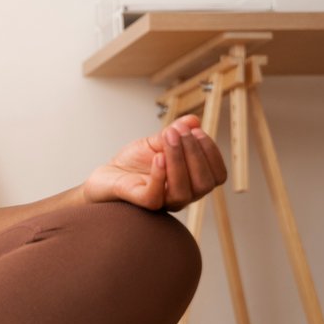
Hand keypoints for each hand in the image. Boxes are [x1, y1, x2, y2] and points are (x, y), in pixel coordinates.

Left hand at [83, 114, 226, 211]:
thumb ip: (176, 132)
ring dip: (178, 160)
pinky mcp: (143, 203)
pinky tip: (158, 157)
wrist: (107, 174)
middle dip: (195, 154)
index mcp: (192, 181)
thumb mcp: (157, 141)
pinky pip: (156, 196)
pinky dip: (160, 175)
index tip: (197, 132)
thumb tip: (193, 121)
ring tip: (168, 137)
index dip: (212, 154)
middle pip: (204, 184)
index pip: (217, 176)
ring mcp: (163, 201)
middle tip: (179, 132)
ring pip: (183, 191)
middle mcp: (182, 195)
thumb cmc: (135, 162)